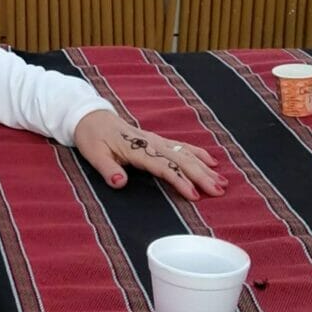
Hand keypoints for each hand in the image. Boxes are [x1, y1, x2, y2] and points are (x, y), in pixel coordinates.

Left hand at [73, 110, 224, 202]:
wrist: (90, 116)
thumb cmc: (91, 137)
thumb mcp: (93, 154)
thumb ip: (107, 168)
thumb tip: (119, 182)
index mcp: (137, 148)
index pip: (163, 166)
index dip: (180, 180)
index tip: (194, 194)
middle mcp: (151, 142)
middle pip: (181, 159)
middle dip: (202, 176)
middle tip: (218, 191)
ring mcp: (156, 140)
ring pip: (185, 153)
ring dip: (204, 167)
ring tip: (222, 181)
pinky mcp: (156, 140)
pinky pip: (182, 146)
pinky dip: (198, 153)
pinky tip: (211, 161)